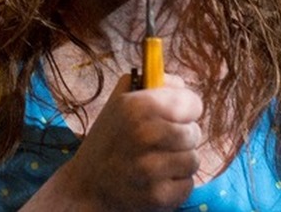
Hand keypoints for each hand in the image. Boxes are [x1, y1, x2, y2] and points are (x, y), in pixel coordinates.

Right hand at [39, 74, 202, 210]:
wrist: (86, 187)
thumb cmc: (108, 141)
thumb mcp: (119, 102)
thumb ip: (153, 84)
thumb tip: (181, 84)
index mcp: (136, 105)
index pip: (192, 103)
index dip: (186, 111)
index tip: (175, 118)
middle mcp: (144, 134)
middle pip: (194, 133)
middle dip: (181, 139)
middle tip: (159, 145)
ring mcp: (150, 168)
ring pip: (193, 160)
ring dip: (179, 163)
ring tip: (156, 164)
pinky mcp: (158, 196)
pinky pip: (188, 185)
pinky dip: (175, 185)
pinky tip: (155, 182)